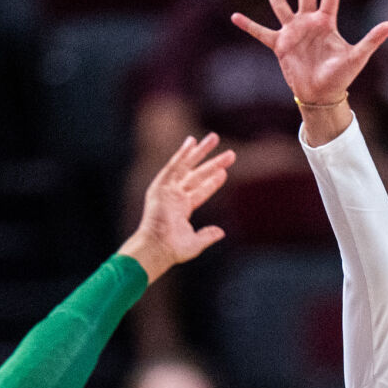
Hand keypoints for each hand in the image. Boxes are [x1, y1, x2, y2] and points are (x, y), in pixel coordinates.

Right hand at [118, 134, 234, 282]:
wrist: (157, 247)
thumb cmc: (172, 249)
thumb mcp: (195, 243)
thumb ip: (207, 235)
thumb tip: (221, 232)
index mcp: (181, 209)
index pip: (200, 191)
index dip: (212, 182)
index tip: (224, 173)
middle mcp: (174, 196)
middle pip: (196, 175)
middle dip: (212, 162)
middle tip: (229, 153)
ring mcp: (168, 190)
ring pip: (187, 166)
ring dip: (200, 152)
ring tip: (214, 138)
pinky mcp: (161, 186)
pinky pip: (174, 166)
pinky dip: (182, 153)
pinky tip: (191, 141)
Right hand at [232, 0, 387, 104]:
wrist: (321, 96)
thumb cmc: (341, 77)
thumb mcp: (358, 56)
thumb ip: (374, 38)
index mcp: (327, 21)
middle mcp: (309, 22)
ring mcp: (293, 32)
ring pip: (280, 4)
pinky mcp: (280, 45)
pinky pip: (261, 33)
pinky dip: (248, 26)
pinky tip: (234, 16)